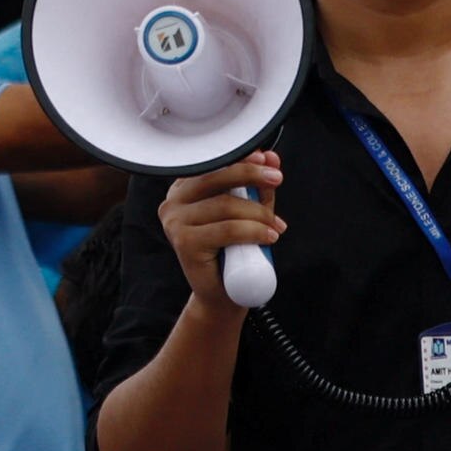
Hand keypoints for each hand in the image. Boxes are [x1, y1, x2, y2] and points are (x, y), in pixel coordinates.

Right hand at [156, 153, 282, 310]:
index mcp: (184, 189)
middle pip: (215, 177)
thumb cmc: (235, 250)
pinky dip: (253, 231)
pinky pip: (226, 229)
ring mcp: (175, 222)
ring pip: (225, 205)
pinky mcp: (184, 243)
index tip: (266, 159)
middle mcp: (173, 202)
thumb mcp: (250, 212)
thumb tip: (270, 157)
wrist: (225, 293)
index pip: (211, 165)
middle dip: (250, 175)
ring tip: (276, 227)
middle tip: (277, 179)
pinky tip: (269, 237)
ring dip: (258, 214)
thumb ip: (257, 186)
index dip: (240, 159)